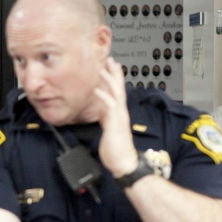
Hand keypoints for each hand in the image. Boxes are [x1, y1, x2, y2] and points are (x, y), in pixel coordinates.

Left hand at [94, 57, 138, 176]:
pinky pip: (109, 107)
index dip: (114, 78)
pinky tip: (97, 89)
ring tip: (103, 67)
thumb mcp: (109, 129)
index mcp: (118, 114)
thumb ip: (106, 118)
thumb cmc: (116, 150)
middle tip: (109, 59)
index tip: (110, 66)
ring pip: (115, 93)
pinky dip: (103, 97)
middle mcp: (120, 113)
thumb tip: (101, 112)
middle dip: (114, 73)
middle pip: (118, 88)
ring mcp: (119, 117)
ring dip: (109, 80)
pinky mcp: (116, 123)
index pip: (116, 92)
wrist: (124, 163)